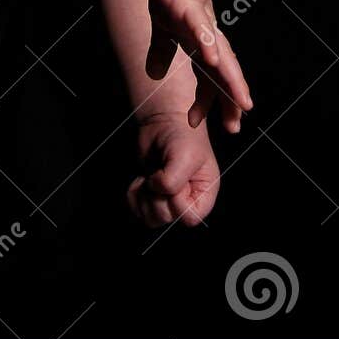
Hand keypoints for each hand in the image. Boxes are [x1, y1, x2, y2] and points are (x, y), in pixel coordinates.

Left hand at [127, 111, 219, 227]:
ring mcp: (168, 198)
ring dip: (144, 199)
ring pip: (151, 218)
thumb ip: (173, 181)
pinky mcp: (151, 194)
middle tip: (158, 175)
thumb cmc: (182, 135)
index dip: (178, 203)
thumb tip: (155, 191)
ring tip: (149, 178)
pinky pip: (137, 210)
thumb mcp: (184, 156)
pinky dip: (134, 196)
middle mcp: (187, 199)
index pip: (190, 218)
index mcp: (204, 192)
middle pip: (167, 218)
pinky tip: (141, 180)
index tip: (175, 180)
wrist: (164, 120)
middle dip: (157, 197)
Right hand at [142, 0, 250, 131]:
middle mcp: (209, 37)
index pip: (208, 79)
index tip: (201, 124)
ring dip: (232, 79)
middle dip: (230, 100)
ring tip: (242, 102)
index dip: (208, 102)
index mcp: (201, 45)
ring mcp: (203, 23)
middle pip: (223, 75)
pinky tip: (213, 60)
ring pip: (221, 56)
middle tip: (235, 128)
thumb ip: (161, 52)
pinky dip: (208, 44)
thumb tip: (156, 74)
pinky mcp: (191, 7)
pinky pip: (202, 28)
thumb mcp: (163, 29)